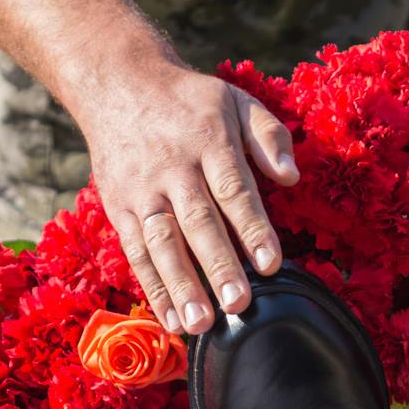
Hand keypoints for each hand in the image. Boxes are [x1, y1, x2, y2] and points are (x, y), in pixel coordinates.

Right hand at [80, 61, 298, 334]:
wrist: (118, 84)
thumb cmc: (191, 103)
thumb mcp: (236, 102)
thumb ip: (269, 136)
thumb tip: (290, 176)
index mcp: (209, 143)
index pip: (234, 191)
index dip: (253, 229)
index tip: (271, 264)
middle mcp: (173, 170)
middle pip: (197, 222)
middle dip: (217, 265)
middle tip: (238, 304)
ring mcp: (142, 192)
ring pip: (161, 243)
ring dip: (180, 286)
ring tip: (200, 324)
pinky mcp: (120, 208)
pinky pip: (136, 252)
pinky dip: (152, 288)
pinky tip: (171, 319)